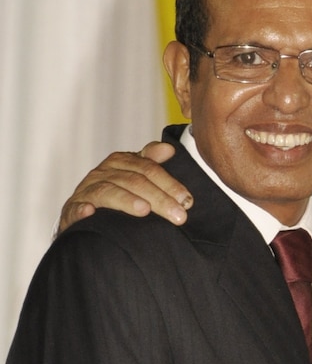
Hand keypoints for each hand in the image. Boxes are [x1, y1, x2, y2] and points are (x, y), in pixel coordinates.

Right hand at [58, 141, 189, 232]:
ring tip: (144, 210)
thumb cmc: (116, 195)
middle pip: (133, 181)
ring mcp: (86, 190)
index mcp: (120, 163)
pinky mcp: (72, 209)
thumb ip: (150, 162)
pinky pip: (76, 208)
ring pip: (109, 192)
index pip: (148, 169)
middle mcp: (102, 173)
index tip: (187, 200)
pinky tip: (91, 212)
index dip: (169, 183)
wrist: (83, 215)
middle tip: (179, 215)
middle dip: (159, 198)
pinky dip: (82, 209)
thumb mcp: (134, 176)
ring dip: (127, 201)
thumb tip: (169, 149)